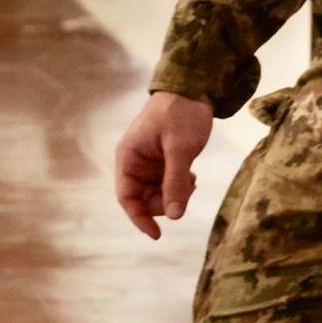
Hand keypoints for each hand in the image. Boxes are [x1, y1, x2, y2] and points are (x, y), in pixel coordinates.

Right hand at [113, 91, 213, 239]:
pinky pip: (167, 184)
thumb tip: (174, 216)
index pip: (127, 196)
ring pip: (157, 194)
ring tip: (191, 179)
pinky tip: (191, 176)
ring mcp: (149, 162)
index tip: (157, 234)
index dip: (139, 218)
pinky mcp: (163, 161)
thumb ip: (175, 182)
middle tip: (186, 189)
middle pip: (143, 198)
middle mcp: (135, 162)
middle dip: (164, 202)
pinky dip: (179, 186)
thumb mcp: (180, 148)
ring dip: (174, 194)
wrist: (194, 88)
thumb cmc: (181, 113)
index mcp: (129, 156)